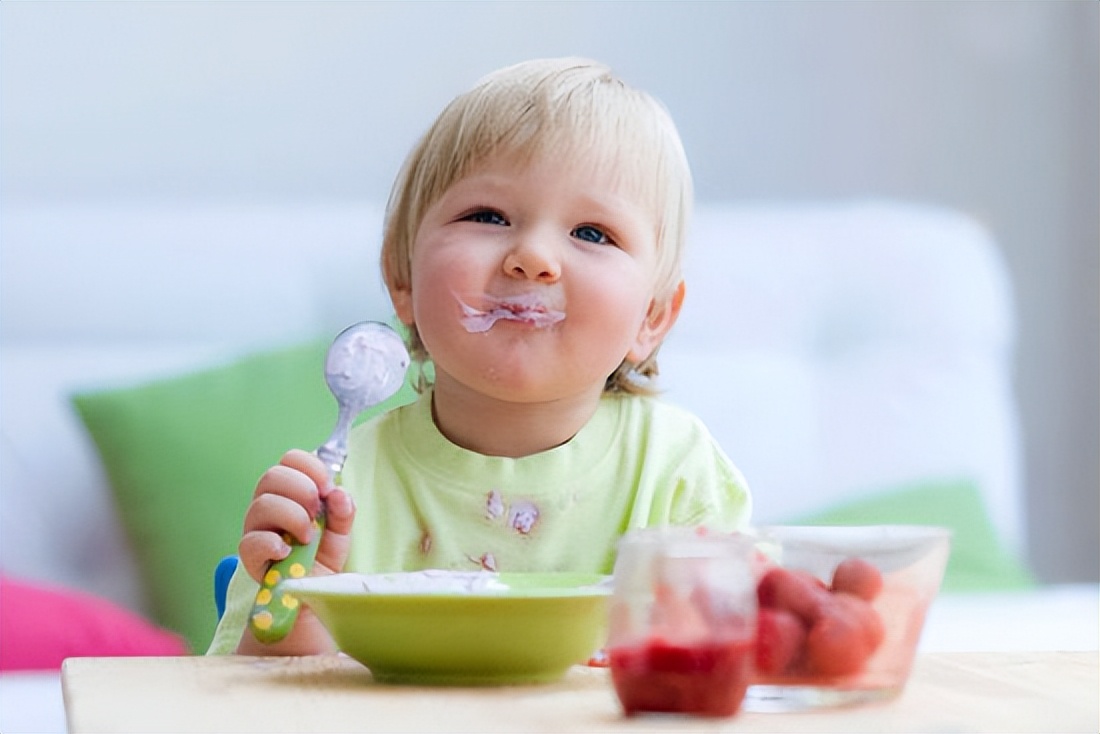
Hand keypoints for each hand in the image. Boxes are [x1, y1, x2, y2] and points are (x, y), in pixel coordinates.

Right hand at [235, 449, 355, 654]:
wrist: (311, 596)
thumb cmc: (321, 557)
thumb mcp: (340, 531)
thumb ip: (343, 510)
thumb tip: (338, 492)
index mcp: (290, 492)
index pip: (290, 459)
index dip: (309, 466)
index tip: (327, 487)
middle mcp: (268, 505)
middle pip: (272, 476)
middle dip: (301, 489)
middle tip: (316, 510)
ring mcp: (256, 529)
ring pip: (261, 505)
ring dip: (291, 516)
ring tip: (307, 536)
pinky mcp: (250, 556)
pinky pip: (251, 541)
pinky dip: (272, 542)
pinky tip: (287, 550)